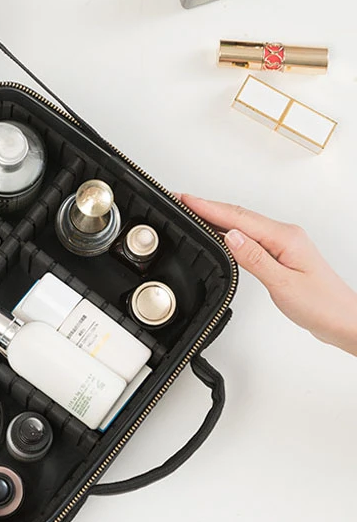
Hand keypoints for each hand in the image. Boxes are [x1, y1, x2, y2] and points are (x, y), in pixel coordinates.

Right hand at [180, 195, 356, 355]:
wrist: (344, 321)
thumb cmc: (321, 304)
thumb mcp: (283, 282)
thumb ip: (254, 258)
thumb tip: (230, 236)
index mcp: (284, 237)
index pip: (238, 218)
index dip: (208, 208)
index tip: (185, 200)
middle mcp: (284, 235)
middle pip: (238, 215)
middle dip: (207, 207)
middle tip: (181, 200)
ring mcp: (282, 244)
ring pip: (242, 224)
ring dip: (216, 217)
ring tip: (192, 212)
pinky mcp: (279, 254)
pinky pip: (248, 236)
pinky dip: (228, 231)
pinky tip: (218, 234)